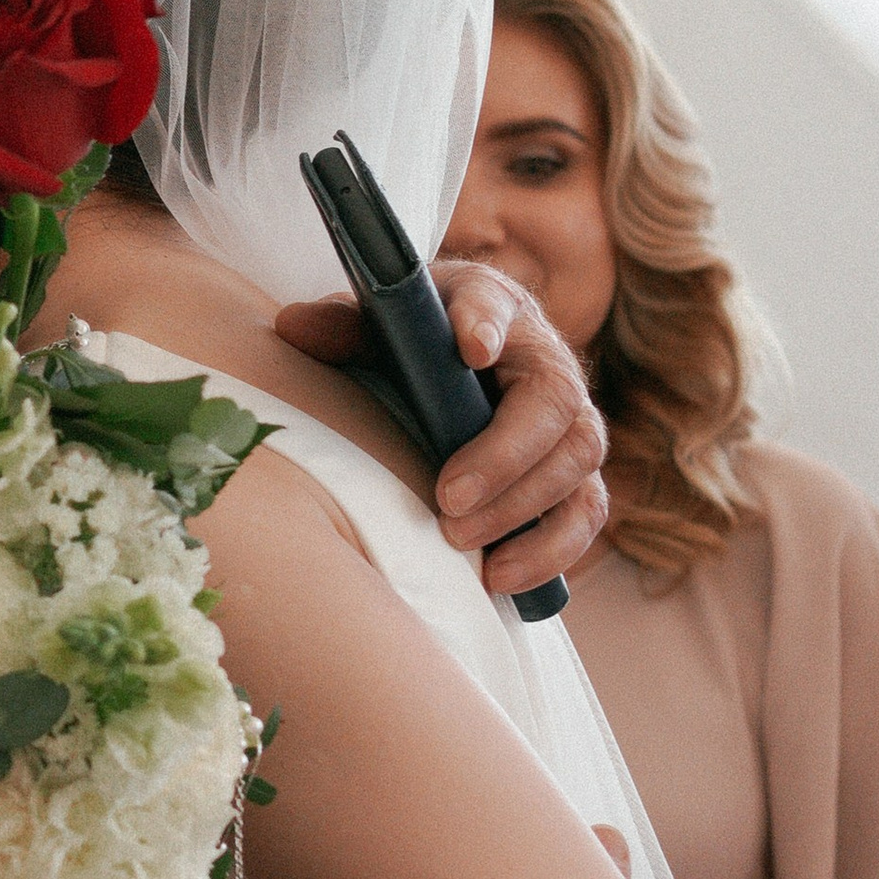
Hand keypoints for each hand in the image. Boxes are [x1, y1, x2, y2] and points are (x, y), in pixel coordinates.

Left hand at [275, 264, 607, 595]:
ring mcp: (569, 421)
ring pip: (577, 460)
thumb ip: (341, 328)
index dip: (486, 322)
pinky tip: (499, 576)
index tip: (471, 346)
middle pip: (553, 402)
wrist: (459, 374)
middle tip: (448, 498)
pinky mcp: (575, 474)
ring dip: (524, 508)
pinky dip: (551, 549)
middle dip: (504, 455)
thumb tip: (293, 328)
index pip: (494, 303)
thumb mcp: (376, 330)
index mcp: (492, 308)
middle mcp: (545, 360)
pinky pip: (584, 512)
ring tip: (463, 543)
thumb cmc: (415, 347)